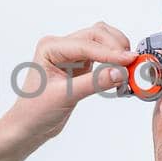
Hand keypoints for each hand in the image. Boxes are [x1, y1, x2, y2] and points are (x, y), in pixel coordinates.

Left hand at [1, 21, 134, 147]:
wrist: (29, 126)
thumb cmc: (35, 110)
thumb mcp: (65, 96)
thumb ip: (94, 82)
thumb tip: (119, 72)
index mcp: (50, 47)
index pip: (86, 44)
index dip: (110, 51)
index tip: (129, 60)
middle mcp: (60, 46)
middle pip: (96, 35)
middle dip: (115, 47)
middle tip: (132, 64)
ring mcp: (71, 54)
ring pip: (101, 41)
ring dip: (116, 51)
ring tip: (128, 67)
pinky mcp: (80, 65)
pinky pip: (101, 55)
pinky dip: (113, 60)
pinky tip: (120, 72)